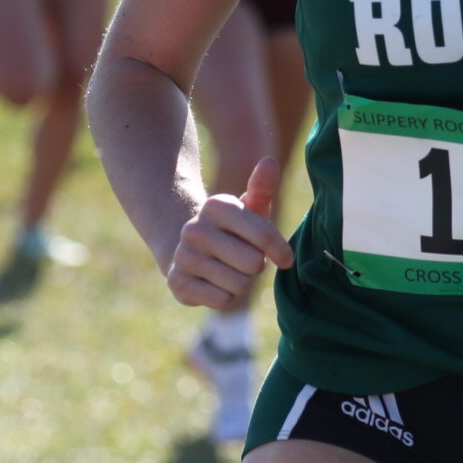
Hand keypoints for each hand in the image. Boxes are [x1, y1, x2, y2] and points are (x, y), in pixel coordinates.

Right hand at [165, 160, 293, 309]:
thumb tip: (269, 161)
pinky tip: (214, 282)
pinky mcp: (177, 283)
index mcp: (215, 206)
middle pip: (253, 263)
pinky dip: (225, 296)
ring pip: (239, 284)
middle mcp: (194, 229)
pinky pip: (223, 300)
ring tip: (228, 269)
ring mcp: (183, 256)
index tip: (284, 258)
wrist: (189, 250)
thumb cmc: (233, 229)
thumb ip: (262, 187)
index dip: (280, 250)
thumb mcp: (249, 208)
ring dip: (240, 282)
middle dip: (255, 266)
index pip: (264, 235)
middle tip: (243, 258)